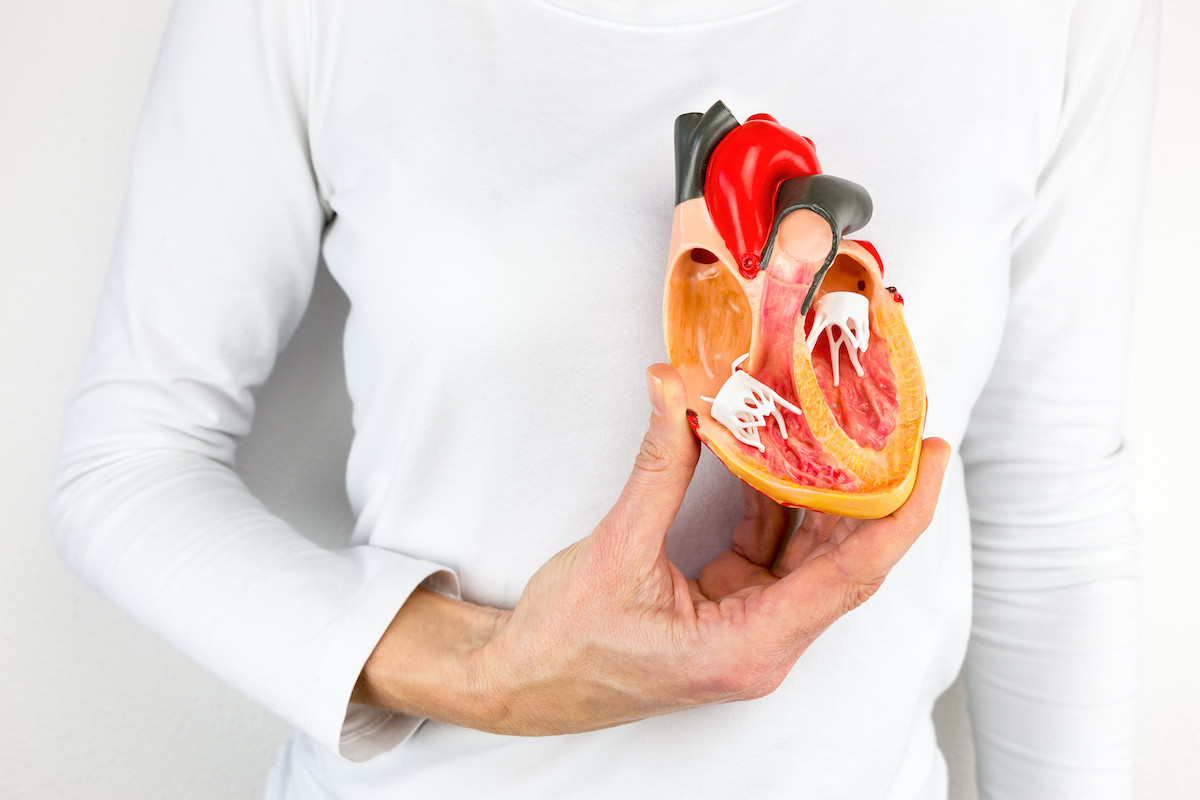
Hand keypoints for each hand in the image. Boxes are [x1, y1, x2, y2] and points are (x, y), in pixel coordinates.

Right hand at [353, 364, 950, 735]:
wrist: (523, 682)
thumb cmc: (566, 644)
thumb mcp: (614, 549)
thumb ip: (658, 466)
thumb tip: (676, 389)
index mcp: (748, 645)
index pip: (851, 574)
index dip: (901, 513)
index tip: (931, 458)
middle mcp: (763, 643)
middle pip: (840, 560)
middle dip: (869, 490)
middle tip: (891, 423)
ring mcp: (748, 627)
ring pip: (807, 554)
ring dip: (819, 491)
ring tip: (836, 427)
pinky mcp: (728, 610)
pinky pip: (768, 551)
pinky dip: (773, 502)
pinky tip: (771, 453)